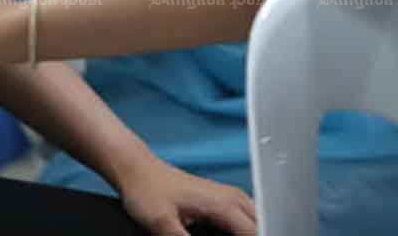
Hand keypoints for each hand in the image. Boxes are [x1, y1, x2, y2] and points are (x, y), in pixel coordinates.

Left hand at [114, 155, 257, 235]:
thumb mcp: (163, 224)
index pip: (255, 233)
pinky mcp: (219, 199)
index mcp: (224, 204)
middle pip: (260, 226)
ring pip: (255, 220)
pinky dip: (244, 229)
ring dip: (251, 232)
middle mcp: (231, 197)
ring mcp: (227, 196)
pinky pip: (244, 217)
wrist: (136, 168)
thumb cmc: (147, 189)